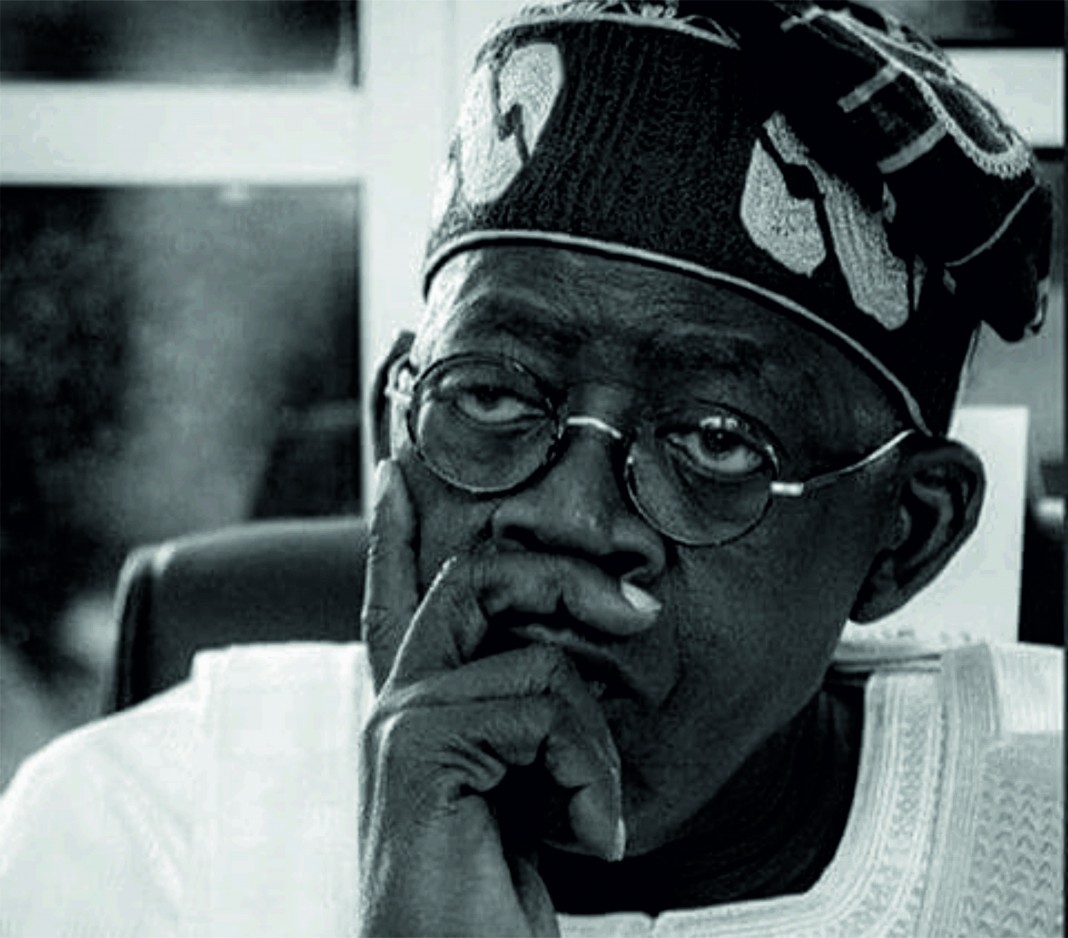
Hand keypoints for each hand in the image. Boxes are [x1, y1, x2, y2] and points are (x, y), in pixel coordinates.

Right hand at [357, 460, 657, 936]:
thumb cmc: (498, 910)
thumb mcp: (521, 799)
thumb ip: (521, 727)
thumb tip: (562, 661)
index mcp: (418, 719)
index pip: (398, 603)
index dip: (393, 536)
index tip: (397, 473)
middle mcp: (397, 710)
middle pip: (475, 581)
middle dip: (566, 578)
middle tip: (642, 611)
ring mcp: (399, 723)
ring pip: (537, 657)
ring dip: (598, 746)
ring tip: (596, 817)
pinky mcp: (415, 745)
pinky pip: (543, 707)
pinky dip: (591, 777)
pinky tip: (585, 838)